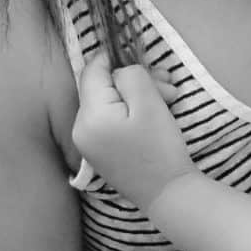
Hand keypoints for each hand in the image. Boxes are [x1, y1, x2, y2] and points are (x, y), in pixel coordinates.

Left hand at [70, 58, 192, 206]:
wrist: (168, 195)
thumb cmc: (160, 147)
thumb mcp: (149, 102)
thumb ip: (129, 76)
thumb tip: (118, 70)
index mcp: (89, 116)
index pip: (92, 72)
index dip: (113, 58)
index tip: (139, 56)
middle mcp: (80, 129)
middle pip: (102, 88)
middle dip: (135, 80)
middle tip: (168, 85)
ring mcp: (88, 143)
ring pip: (110, 103)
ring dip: (138, 95)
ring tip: (170, 98)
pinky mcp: (100, 152)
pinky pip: (111, 120)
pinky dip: (131, 112)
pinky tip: (156, 113)